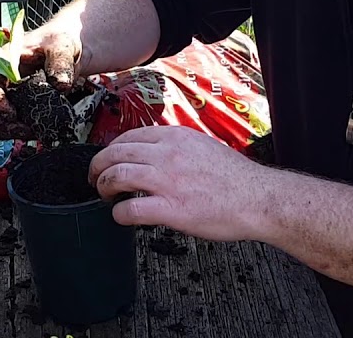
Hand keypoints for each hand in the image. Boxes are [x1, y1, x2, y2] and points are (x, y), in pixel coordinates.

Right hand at [0, 23, 85, 137]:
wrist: (69, 44)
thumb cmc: (59, 39)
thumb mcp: (60, 47)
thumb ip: (60, 64)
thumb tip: (61, 85)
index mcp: (4, 60)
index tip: (11, 112)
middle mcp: (3, 78)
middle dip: (4, 122)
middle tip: (25, 129)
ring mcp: (12, 93)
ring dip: (12, 129)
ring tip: (32, 131)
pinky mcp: (22, 104)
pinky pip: (14, 122)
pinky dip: (22, 129)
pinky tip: (37, 129)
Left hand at [88, 125, 267, 241]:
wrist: (258, 198)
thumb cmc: (235, 177)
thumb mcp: (202, 146)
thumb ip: (177, 147)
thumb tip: (155, 153)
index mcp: (175, 137)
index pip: (128, 137)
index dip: (111, 150)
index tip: (107, 159)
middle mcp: (167, 154)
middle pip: (115, 154)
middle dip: (98, 167)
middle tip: (94, 178)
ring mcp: (167, 181)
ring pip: (117, 177)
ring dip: (103, 187)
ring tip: (103, 195)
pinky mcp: (171, 209)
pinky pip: (130, 209)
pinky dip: (118, 213)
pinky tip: (121, 216)